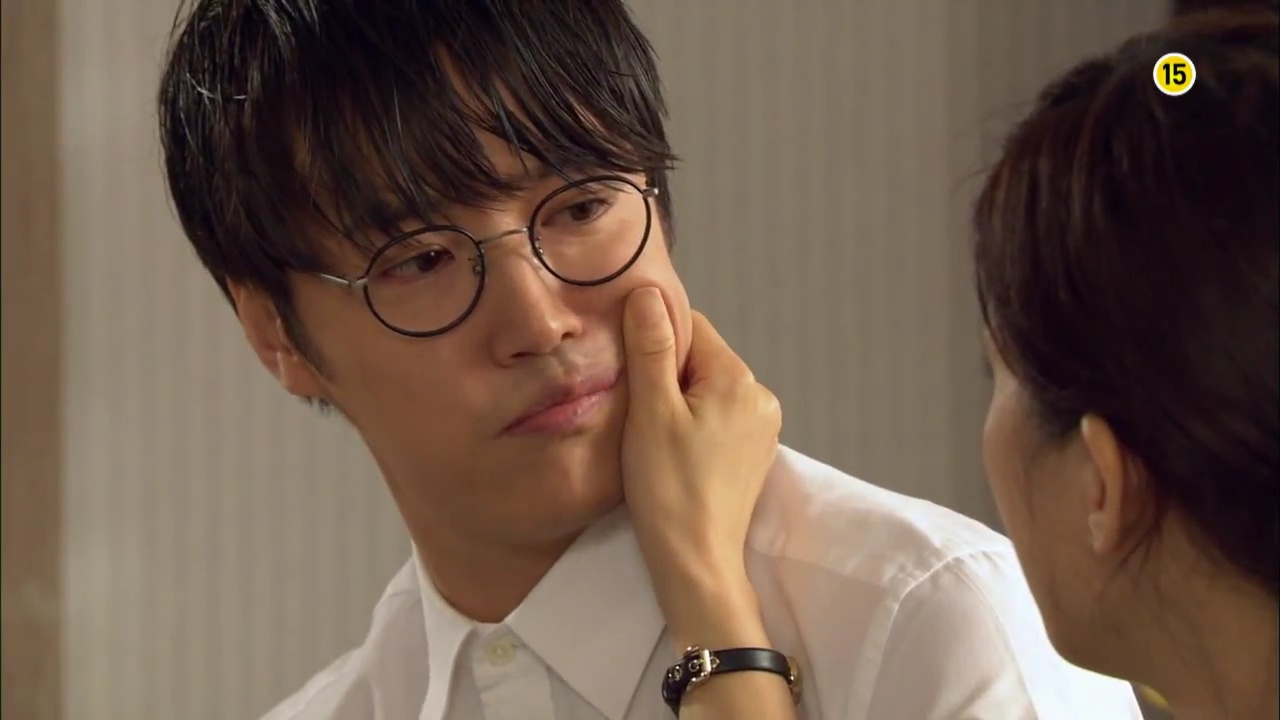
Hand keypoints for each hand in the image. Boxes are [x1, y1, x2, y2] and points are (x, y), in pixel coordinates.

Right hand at [619, 287, 781, 646]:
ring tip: (654, 438)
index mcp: (738, 378)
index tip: (630, 377)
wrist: (696, 562)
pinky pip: (716, 416)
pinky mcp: (754, 452)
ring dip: (676, 401)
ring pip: (706, 388)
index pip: (689, 327)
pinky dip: (692, 425)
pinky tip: (674, 454)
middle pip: (699, 357)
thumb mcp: (651, 411)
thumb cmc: (668, 490)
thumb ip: (651, 348)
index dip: (652, 344)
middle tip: (638, 415)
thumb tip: (647, 292)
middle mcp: (760, 395)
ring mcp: (761, 426)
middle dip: (665, 374)